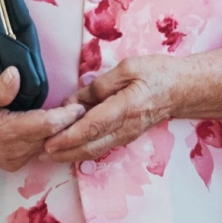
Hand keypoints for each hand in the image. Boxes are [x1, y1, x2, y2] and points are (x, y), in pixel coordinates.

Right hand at [0, 67, 85, 170]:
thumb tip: (15, 75)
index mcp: (7, 133)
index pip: (48, 126)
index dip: (66, 116)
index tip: (80, 104)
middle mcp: (14, 151)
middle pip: (53, 138)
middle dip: (69, 125)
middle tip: (84, 107)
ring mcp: (13, 159)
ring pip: (47, 146)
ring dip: (60, 133)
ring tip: (74, 115)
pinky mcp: (11, 161)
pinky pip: (38, 151)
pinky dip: (49, 139)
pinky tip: (55, 126)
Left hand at [44, 55, 181, 162]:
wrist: (183, 90)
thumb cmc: (158, 74)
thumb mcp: (129, 67)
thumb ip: (101, 84)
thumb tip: (75, 100)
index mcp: (127, 107)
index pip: (93, 126)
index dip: (69, 136)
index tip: (49, 140)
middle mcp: (126, 127)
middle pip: (90, 146)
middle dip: (63, 152)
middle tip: (38, 152)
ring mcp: (126, 135)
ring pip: (94, 151)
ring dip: (70, 155)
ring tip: (46, 154)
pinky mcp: (125, 137)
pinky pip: (101, 147)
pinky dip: (81, 150)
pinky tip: (66, 148)